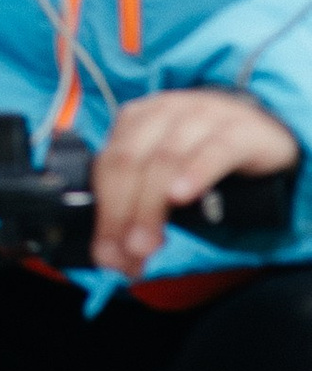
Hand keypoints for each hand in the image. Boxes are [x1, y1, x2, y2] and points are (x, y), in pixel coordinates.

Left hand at [91, 86, 299, 275]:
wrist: (264, 132)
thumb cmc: (205, 156)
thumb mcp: (167, 177)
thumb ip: (140, 210)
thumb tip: (115, 257)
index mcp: (137, 120)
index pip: (109, 165)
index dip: (105, 213)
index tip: (106, 254)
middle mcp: (164, 112)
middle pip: (131, 161)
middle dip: (123, 212)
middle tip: (127, 252)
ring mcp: (201, 116)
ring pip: (166, 158)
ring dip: (151, 205)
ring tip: (148, 244)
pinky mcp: (239, 130)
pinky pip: (213, 150)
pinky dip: (194, 174)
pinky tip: (182, 197)